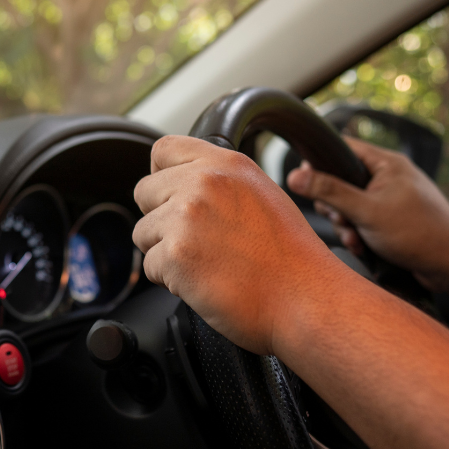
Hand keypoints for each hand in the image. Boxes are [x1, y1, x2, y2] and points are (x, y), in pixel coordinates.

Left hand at [133, 136, 354, 354]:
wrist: (305, 299)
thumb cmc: (290, 257)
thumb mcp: (261, 193)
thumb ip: (219, 181)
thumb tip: (184, 181)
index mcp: (225, 165)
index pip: (163, 149)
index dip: (162, 176)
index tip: (171, 196)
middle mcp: (203, 184)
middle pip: (144, 192)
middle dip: (160, 218)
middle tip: (195, 240)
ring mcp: (186, 218)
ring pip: (143, 232)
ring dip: (164, 252)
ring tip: (205, 263)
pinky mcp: (175, 255)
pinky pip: (148, 266)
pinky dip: (170, 280)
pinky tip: (203, 281)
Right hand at [285, 137, 448, 291]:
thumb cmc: (419, 233)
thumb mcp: (366, 211)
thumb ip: (329, 192)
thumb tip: (295, 176)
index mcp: (387, 164)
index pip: (343, 148)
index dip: (320, 162)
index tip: (307, 181)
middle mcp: (390, 178)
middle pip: (342, 181)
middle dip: (335, 206)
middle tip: (342, 220)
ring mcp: (392, 199)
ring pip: (352, 206)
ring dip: (347, 225)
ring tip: (357, 240)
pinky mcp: (394, 220)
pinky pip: (365, 222)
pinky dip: (360, 235)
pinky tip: (364, 248)